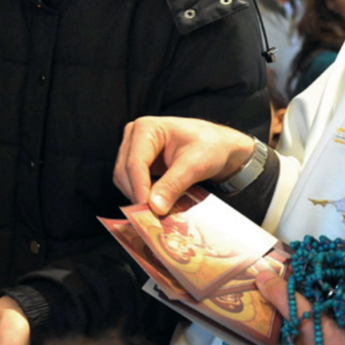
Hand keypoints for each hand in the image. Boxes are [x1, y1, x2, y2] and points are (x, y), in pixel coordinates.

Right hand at [113, 117, 255, 214]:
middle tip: (153, 216)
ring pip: (124, 179)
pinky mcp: (138, 162)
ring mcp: (134, 149)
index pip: (135, 163)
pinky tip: (157, 202)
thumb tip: (154, 207)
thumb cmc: (211, 146)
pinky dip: (142, 194)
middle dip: (138, 194)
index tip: (148, 210)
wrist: (220, 147)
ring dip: (139, 196)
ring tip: (159, 209)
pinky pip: (132, 183)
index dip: (139, 188)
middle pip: (124, 172)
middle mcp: (134, 136)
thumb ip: (173, 185)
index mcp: (146, 128)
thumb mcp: (195, 165)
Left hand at [241, 270, 344, 344]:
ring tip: (284, 306)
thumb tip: (260, 277)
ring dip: (277, 329)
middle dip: (263, 317)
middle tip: (270, 293)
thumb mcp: (314, 326)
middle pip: (255, 340)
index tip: (252, 291)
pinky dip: (287, 344)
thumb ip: (285, 300)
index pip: (240, 333)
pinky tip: (298, 328)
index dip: (246, 310)